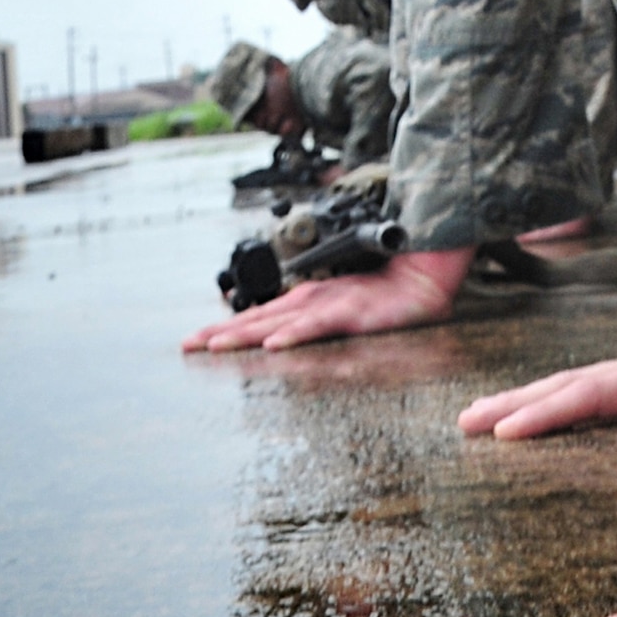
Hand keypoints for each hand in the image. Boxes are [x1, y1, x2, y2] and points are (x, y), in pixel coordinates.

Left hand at [182, 247, 474, 351]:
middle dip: (222, 332)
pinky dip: (295, 334)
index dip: (227, 327)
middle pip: (260, 317)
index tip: (194, 341)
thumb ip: (319, 320)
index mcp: (310, 299)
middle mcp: (314, 298)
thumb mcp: (348, 308)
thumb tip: (286, 339)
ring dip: (246, 333)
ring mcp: (333, 304)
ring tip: (215, 346)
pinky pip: (321, 325)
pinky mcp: (356, 312)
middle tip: (187, 346)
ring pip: (281, 320)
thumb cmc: (390, 290)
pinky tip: (274, 344)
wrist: (429, 271)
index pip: (260, 315)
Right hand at [458, 332, 616, 438]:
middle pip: (568, 385)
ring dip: (528, 397)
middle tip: (465, 422)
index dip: (548, 415)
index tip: (503, 434)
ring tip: (485, 414)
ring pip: (575, 382)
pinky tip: (549, 407)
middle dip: (516, 404)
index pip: (593, 396)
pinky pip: (594, 386)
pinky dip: (559, 396)